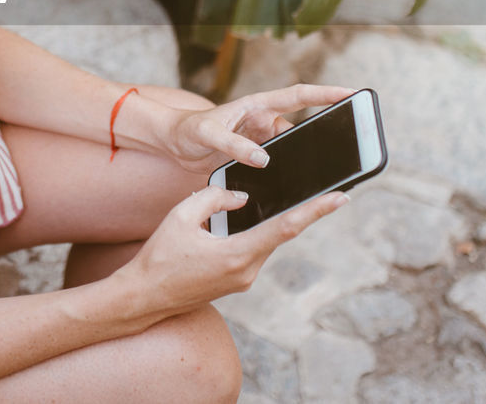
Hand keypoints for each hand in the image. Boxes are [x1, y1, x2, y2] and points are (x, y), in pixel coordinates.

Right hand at [112, 186, 348, 321]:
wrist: (143, 298)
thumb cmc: (159, 256)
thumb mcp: (181, 215)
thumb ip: (214, 197)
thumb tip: (240, 197)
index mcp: (237, 255)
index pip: (286, 227)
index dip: (316, 211)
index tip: (341, 198)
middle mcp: (246, 271)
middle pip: (278, 233)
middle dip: (295, 211)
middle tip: (319, 189)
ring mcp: (242, 280)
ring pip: (263, 241)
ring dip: (266, 222)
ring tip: (263, 200)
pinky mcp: (236, 282)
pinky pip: (252, 251)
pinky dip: (252, 234)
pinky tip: (241, 223)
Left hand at [157, 84, 354, 172]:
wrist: (173, 143)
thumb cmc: (188, 129)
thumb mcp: (208, 134)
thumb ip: (233, 145)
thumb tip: (264, 159)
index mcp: (257, 105)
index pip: (299, 96)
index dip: (326, 94)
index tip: (351, 93)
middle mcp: (264, 121)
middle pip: (302, 129)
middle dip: (323, 138)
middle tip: (347, 148)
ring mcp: (261, 140)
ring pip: (292, 150)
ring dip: (303, 161)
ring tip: (320, 177)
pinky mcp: (255, 158)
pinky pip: (278, 166)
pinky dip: (285, 176)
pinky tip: (291, 190)